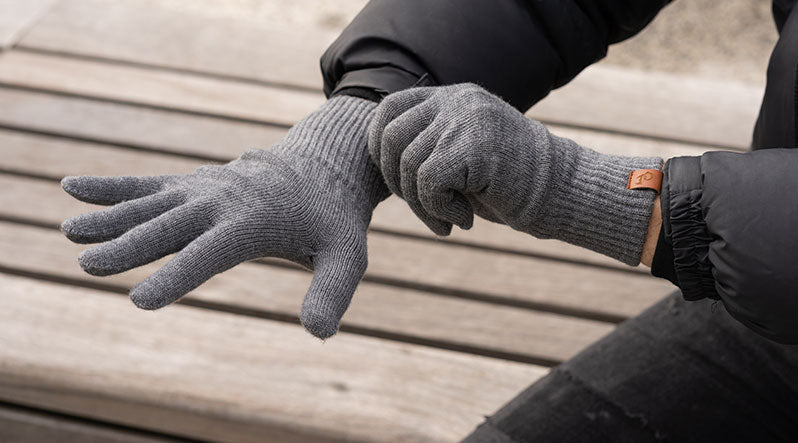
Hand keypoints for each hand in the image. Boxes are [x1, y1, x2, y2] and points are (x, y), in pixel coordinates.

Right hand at [61, 96, 386, 337]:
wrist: (324, 166)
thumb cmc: (334, 219)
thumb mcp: (347, 255)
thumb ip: (332, 291)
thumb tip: (320, 332)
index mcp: (255, 220)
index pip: (210, 253)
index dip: (177, 276)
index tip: (141, 301)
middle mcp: (223, 200)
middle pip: (170, 226)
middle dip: (130, 246)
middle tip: (90, 265)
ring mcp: (205, 188)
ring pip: (151, 204)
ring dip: (112, 217)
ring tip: (71, 232)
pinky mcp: (194, 183)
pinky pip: (149, 185)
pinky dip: (114, 188)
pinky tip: (72, 187)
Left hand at [368, 84, 661, 264]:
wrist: (564, 193)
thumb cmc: (510, 185)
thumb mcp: (462, 156)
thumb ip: (428, 148)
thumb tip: (380, 162)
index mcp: (452, 98)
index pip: (389, 110)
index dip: (379, 149)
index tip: (399, 183)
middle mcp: (457, 100)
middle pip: (391, 138)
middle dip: (397, 183)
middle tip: (427, 210)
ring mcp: (466, 119)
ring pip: (409, 165)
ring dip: (422, 206)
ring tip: (449, 220)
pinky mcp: (474, 145)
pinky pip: (428, 182)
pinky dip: (438, 210)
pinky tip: (464, 220)